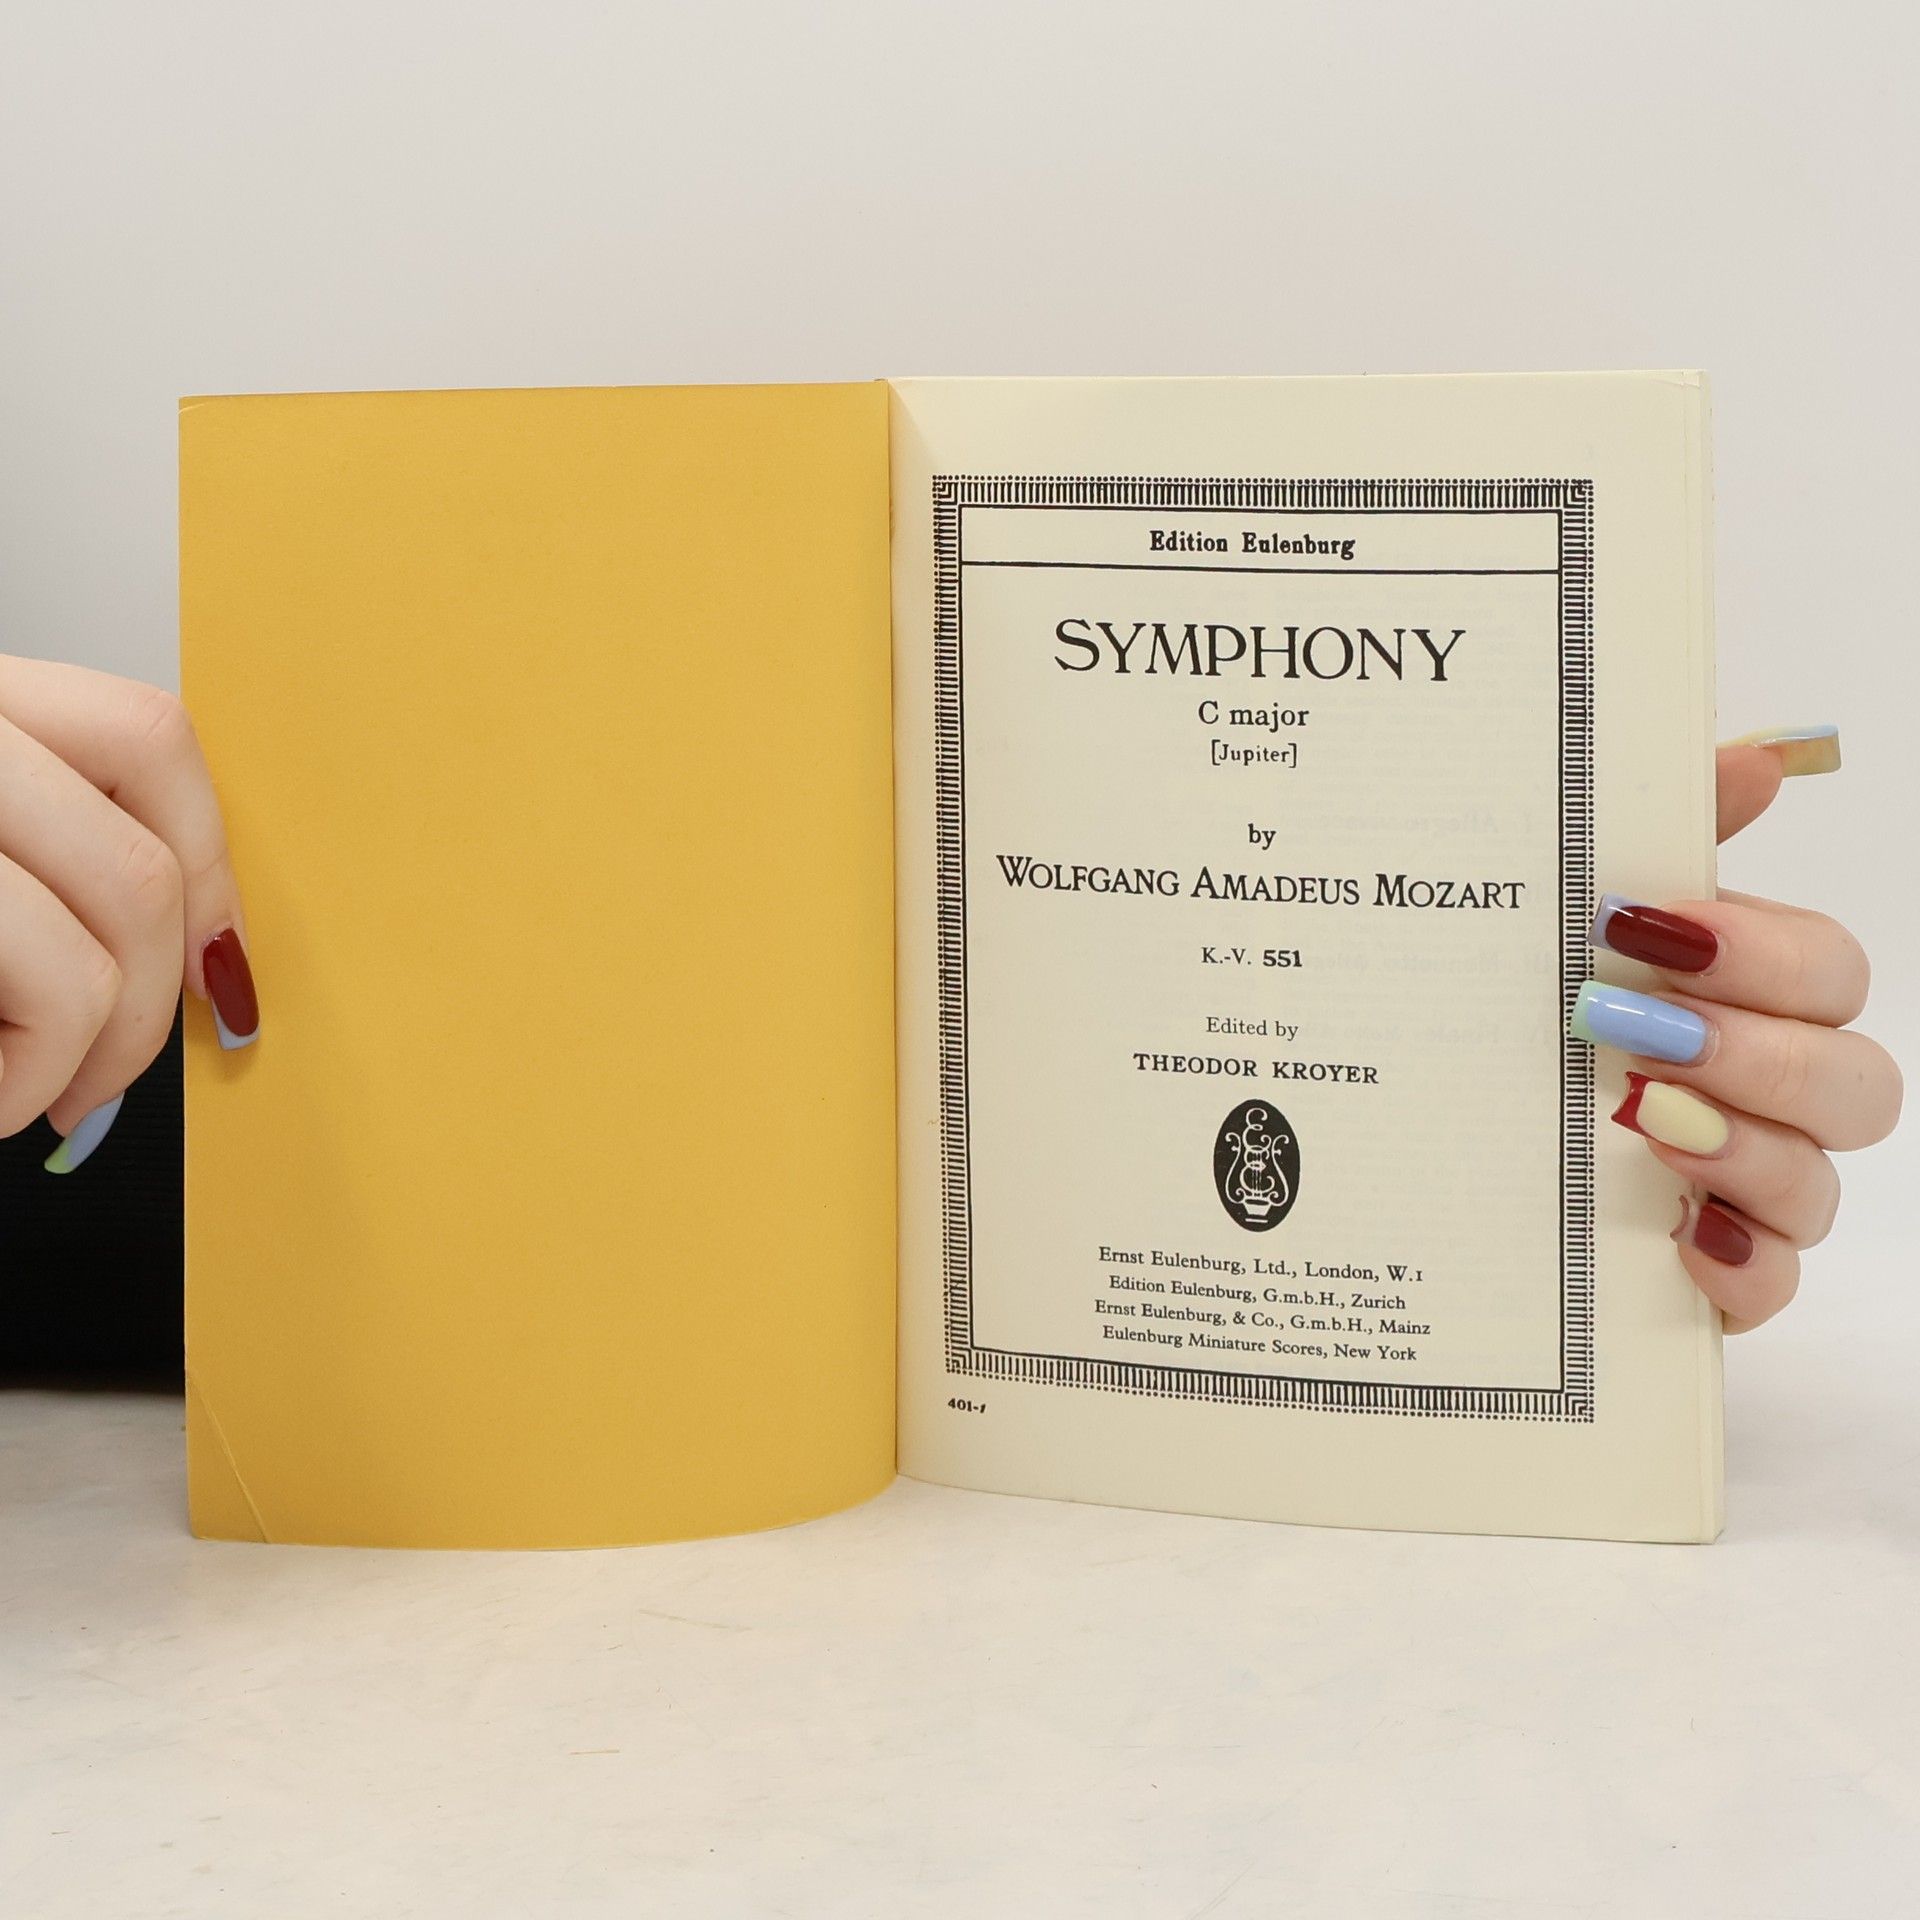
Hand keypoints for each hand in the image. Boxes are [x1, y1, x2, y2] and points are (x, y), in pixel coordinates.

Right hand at [0, 656, 255, 1171]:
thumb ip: (52, 862)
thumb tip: (212, 971)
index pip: (148, 735)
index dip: (211, 865)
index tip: (223, 974)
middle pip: (144, 861)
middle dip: (150, 1008)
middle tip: (99, 1095)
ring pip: (105, 929)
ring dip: (82, 1055)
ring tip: (19, 1103)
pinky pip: (46, 986)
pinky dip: (18, 1082)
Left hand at [1574, 728, 1899, 1329]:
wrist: (1437, 1147)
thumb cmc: (1531, 1016)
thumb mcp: (1573, 923)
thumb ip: (1667, 835)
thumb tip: (1760, 755)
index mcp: (1750, 1001)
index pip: (1827, 971)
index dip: (1760, 949)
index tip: (1650, 927)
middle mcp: (1771, 1098)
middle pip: (1856, 1079)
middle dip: (1754, 1049)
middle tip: (1632, 1028)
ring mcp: (1750, 1194)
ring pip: (1821, 1184)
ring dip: (1740, 1145)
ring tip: (1637, 1115)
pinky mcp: (1717, 1280)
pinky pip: (1773, 1288)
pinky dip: (1741, 1265)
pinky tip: (1683, 1231)